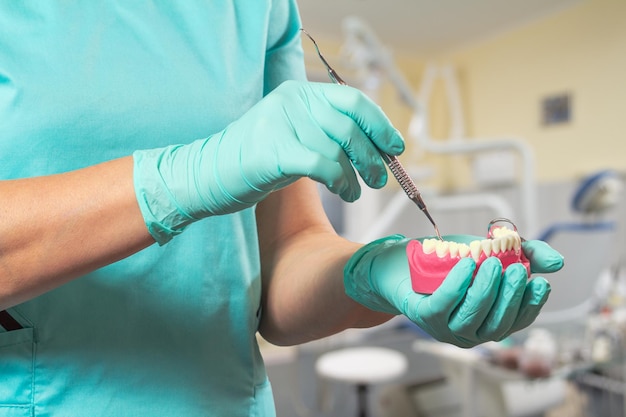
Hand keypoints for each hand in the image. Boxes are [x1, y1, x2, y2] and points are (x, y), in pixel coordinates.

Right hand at [133, 80, 403, 242]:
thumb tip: (375, 148)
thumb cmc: (255, 160)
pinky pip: (324, 165)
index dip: (379, 124)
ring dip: (357, 175)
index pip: (353, 100)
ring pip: (340, 149)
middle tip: (380, 179)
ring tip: (356, 192)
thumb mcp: (294, 136)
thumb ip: (327, 134)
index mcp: (299, 93)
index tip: (395, 147)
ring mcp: (281, 124)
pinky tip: (344, 192)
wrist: (207, 174)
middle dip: (373, 157)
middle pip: (351, 127)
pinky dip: (341, 181)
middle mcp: (292, 102)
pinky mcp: (273, 151)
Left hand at [344, 235, 563, 347]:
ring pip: (471, 318)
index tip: (540, 283)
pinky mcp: (423, 315)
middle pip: (496, 324)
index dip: (531, 306)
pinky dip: (457, 285)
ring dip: (485, 292)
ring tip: (492, 264)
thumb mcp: (489, 253)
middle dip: (508, 297)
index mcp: (488, 321)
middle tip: (513, 270)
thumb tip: (555, 264)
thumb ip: (524, 255)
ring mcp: (445, 327)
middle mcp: (469, 332)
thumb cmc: (447, 262)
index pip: (517, 322)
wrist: (401, 264)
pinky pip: (443, 304)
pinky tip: (465, 265)